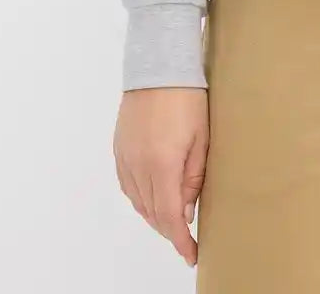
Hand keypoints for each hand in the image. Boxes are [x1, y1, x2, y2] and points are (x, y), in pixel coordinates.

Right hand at [113, 86, 208, 267]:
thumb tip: (187, 211)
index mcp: (162, 165)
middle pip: (152, 212)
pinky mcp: (119, 149)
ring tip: (173, 220)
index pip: (170, 216)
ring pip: (138, 202)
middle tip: (187, 238)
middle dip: (170, 229)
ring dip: (155, 215)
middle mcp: (138, 166)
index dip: (180, 240)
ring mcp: (125, 157)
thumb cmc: (188, 97)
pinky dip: (141, 198)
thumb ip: (193, 178)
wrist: (159, 66)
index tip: (192, 254)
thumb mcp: (201, 138)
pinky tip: (153, 198)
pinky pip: (128, 185)